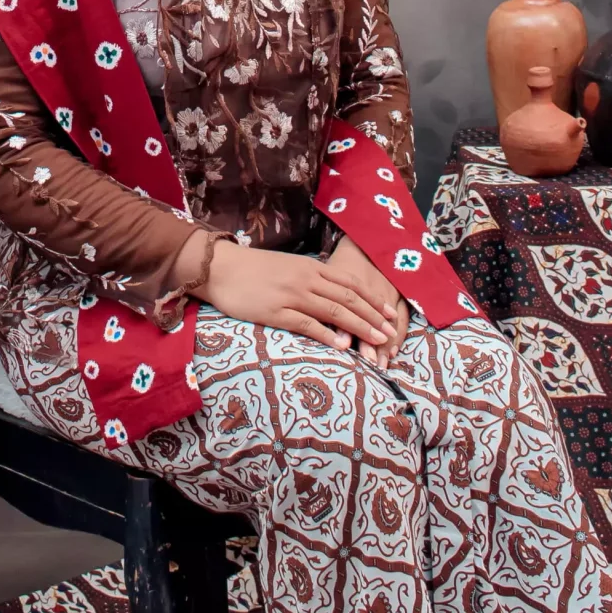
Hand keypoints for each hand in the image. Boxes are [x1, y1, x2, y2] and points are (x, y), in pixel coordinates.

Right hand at [203, 239, 401, 355]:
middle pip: (348, 299)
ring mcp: (292, 296)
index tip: (390, 313)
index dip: (372, 299)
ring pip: (334, 312)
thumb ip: (311, 277)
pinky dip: (327, 335)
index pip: (350, 283)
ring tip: (376, 341)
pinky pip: (307, 324)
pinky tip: (342, 346)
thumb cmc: (253, 268)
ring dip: (358, 327)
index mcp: (311, 267)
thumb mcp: (289, 266)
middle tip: (391, 333)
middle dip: (373, 317)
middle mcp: (306, 279)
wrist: (220, 267)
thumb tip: (333, 292)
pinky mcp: (276, 312)